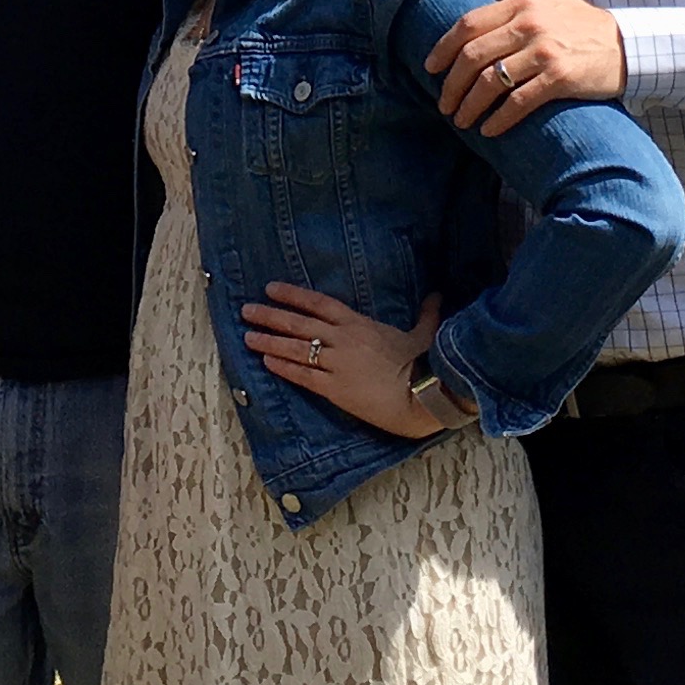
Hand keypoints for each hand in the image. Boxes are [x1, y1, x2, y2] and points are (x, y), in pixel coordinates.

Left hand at [241, 286, 445, 439]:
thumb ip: (426, 313)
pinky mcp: (335, 389)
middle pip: (298, 324)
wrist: (424, 396)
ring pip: (295, 349)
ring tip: (247, 338)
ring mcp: (337, 364)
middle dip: (270, 316)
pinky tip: (266, 363)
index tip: (270, 289)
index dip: (292, 295)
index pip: (318, 303)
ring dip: (269, 342)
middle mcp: (343, 340)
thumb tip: (437, 295)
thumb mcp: (424, 334)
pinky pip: (303, 376)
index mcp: (359, 324)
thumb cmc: (425, 364)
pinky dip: (283, 368)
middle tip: (246, 311)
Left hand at [425, 0, 624, 136]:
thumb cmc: (581, 21)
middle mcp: (529, 25)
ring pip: (490, 82)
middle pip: (472, 57)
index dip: (443, 48)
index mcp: (521, 4)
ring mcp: (544, 51)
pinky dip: (499, 119)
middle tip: (444, 104)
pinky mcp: (560, 77)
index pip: (468, 25)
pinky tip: (489, 130)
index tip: (430, 69)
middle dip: (451, 85)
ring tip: (461, 120)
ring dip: (470, 106)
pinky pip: (518, 101)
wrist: (627, 45)